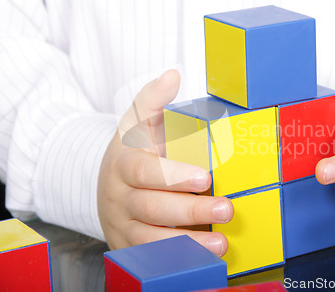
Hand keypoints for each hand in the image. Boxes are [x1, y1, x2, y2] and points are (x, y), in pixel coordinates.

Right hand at [97, 69, 233, 255]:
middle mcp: (119, 197)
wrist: (108, 188)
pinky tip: (204, 259)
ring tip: (221, 242)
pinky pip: (151, 259)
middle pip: (152, 206)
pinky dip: (177, 260)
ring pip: (150, 238)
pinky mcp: (128, 248)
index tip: (205, 178)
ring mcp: (122, 225)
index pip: (145, 171)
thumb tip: (172, 73)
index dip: (173, 176)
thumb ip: (152, 100)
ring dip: (187, 242)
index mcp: (124, 164)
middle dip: (189, 210)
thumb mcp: (135, 125)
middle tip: (226, 208)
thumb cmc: (132, 154)